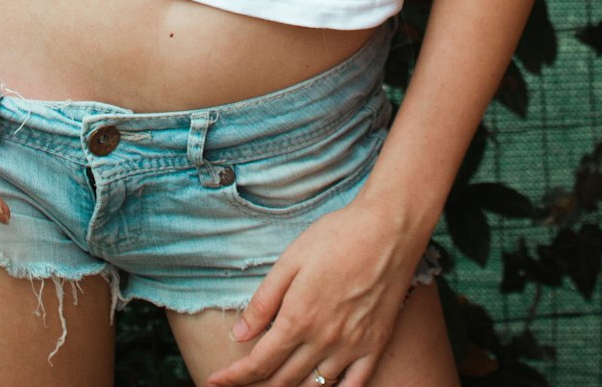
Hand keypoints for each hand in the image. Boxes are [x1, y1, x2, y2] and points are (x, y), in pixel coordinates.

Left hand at [205, 194, 423, 386]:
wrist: (387, 230)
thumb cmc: (335, 237)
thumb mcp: (290, 261)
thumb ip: (264, 301)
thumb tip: (239, 335)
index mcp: (298, 319)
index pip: (259, 363)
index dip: (234, 377)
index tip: (214, 381)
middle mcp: (323, 341)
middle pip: (283, 380)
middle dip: (256, 386)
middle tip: (238, 385)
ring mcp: (351, 347)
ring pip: (314, 386)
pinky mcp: (374, 345)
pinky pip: (353, 385)